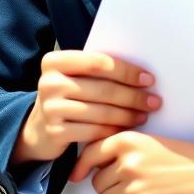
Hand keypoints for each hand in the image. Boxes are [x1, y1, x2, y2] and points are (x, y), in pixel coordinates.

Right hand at [11, 51, 160, 166]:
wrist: (38, 129)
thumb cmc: (67, 96)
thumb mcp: (74, 77)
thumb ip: (97, 70)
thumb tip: (141, 73)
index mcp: (55, 61)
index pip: (98, 62)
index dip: (126, 71)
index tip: (148, 79)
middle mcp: (49, 82)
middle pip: (103, 88)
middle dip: (133, 96)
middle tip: (154, 102)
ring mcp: (50, 108)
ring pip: (101, 111)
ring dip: (127, 115)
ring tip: (144, 116)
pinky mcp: (55, 132)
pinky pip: (93, 131)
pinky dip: (113, 130)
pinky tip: (126, 129)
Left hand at [68, 132, 193, 193]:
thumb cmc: (184, 158)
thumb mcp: (151, 141)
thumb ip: (124, 149)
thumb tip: (95, 165)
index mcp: (128, 141)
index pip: (91, 153)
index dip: (81, 166)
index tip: (77, 175)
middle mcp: (128, 163)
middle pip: (98, 183)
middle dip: (109, 186)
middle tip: (130, 185)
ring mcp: (134, 189)